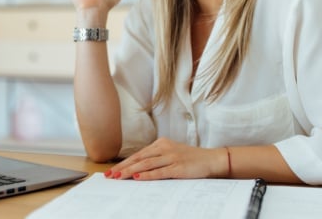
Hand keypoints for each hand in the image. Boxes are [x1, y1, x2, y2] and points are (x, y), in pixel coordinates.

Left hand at [105, 137, 226, 179]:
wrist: (211, 159)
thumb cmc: (190, 159)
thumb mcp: (171, 154)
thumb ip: (156, 158)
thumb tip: (137, 169)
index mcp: (161, 144)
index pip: (138, 154)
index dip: (124, 163)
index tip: (111, 170)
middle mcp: (164, 148)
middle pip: (139, 158)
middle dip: (123, 167)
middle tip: (110, 175)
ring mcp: (171, 157)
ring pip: (146, 164)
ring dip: (130, 171)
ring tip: (119, 177)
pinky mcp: (178, 167)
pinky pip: (159, 171)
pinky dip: (147, 175)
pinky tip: (137, 178)